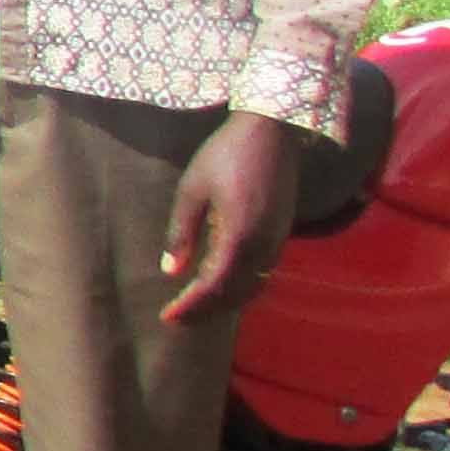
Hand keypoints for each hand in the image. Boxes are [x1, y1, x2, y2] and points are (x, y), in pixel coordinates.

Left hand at [159, 111, 303, 324]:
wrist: (272, 130)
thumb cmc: (225, 155)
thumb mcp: (192, 190)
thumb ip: (182, 233)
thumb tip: (171, 271)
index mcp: (239, 237)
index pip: (213, 287)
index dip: (191, 306)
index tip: (168, 317)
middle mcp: (263, 245)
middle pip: (235, 294)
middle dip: (205, 311)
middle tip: (178, 319)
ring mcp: (277, 240)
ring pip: (252, 286)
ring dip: (225, 302)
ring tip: (197, 307)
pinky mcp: (282, 232)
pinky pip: (262, 271)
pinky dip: (241, 286)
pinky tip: (222, 282)